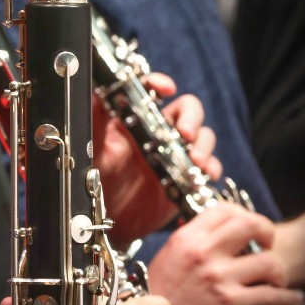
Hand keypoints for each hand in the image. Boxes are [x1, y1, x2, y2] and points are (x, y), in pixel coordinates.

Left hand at [96, 73, 220, 244]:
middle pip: (188, 109)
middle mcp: (159, 131)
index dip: (161, 83)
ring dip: (203, 145)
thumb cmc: (98, 180)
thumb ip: (96, 118)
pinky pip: (209, 167)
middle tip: (184, 133)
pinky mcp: (187, 177)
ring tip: (194, 161)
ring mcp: (176, 154)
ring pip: (202, 136)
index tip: (164, 88)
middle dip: (191, 117)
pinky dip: (211, 168)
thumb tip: (95, 88)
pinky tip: (203, 175)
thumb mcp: (94, 147)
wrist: (110, 221)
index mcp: (136, 118)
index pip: (153, 90)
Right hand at [147, 204, 304, 304]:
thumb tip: (215, 230)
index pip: (224, 210)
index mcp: (187, 238)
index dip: (244, 214)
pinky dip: (288, 297)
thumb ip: (192, 242)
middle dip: (268, 233)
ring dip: (278, 271)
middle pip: (251, 225)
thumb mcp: (169, 257)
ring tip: (276, 279)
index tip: (250, 227)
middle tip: (269, 245)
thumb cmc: (161, 294)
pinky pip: (272, 296)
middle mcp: (203, 252)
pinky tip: (293, 297)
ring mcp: (218, 277)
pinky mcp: (231, 303)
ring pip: (268, 262)